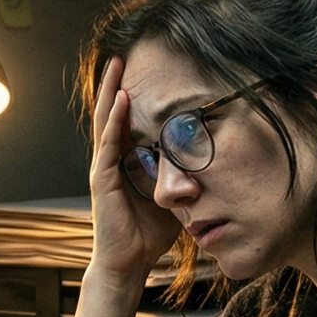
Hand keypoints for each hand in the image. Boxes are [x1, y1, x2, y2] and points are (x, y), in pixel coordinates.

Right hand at [86, 55, 183, 279]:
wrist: (129, 262)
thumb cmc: (150, 232)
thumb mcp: (174, 196)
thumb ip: (185, 177)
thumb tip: (214, 162)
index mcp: (126, 162)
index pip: (126, 121)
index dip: (131, 96)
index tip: (141, 71)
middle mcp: (111, 160)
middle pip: (112, 113)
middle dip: (117, 83)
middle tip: (123, 54)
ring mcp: (103, 168)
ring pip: (106, 121)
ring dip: (111, 92)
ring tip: (116, 65)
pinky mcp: (102, 179)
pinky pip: (108, 144)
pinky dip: (115, 120)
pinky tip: (121, 100)